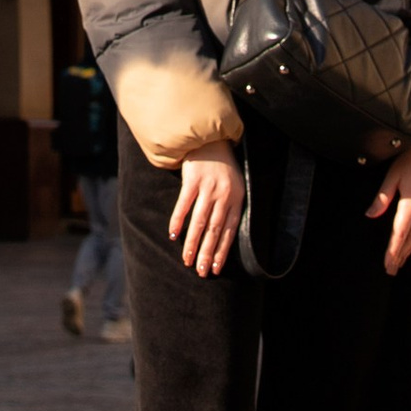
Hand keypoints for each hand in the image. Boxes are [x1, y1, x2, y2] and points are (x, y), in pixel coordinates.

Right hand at [168, 142, 243, 276]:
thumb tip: (222, 236)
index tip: (216, 269)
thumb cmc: (222, 167)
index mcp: (236, 199)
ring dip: (192, 243)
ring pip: (200, 221)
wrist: (211, 139)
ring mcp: (208, 187)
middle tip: (201, 272)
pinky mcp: (193, 179)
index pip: (230, 231)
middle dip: (207, 254)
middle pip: (215, 230)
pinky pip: (184, 204)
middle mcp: (224, 195)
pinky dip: (178, 221)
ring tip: (187, 260)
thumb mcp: (234, 186)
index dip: (222, 251)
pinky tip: (173, 235)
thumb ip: (230, 207)